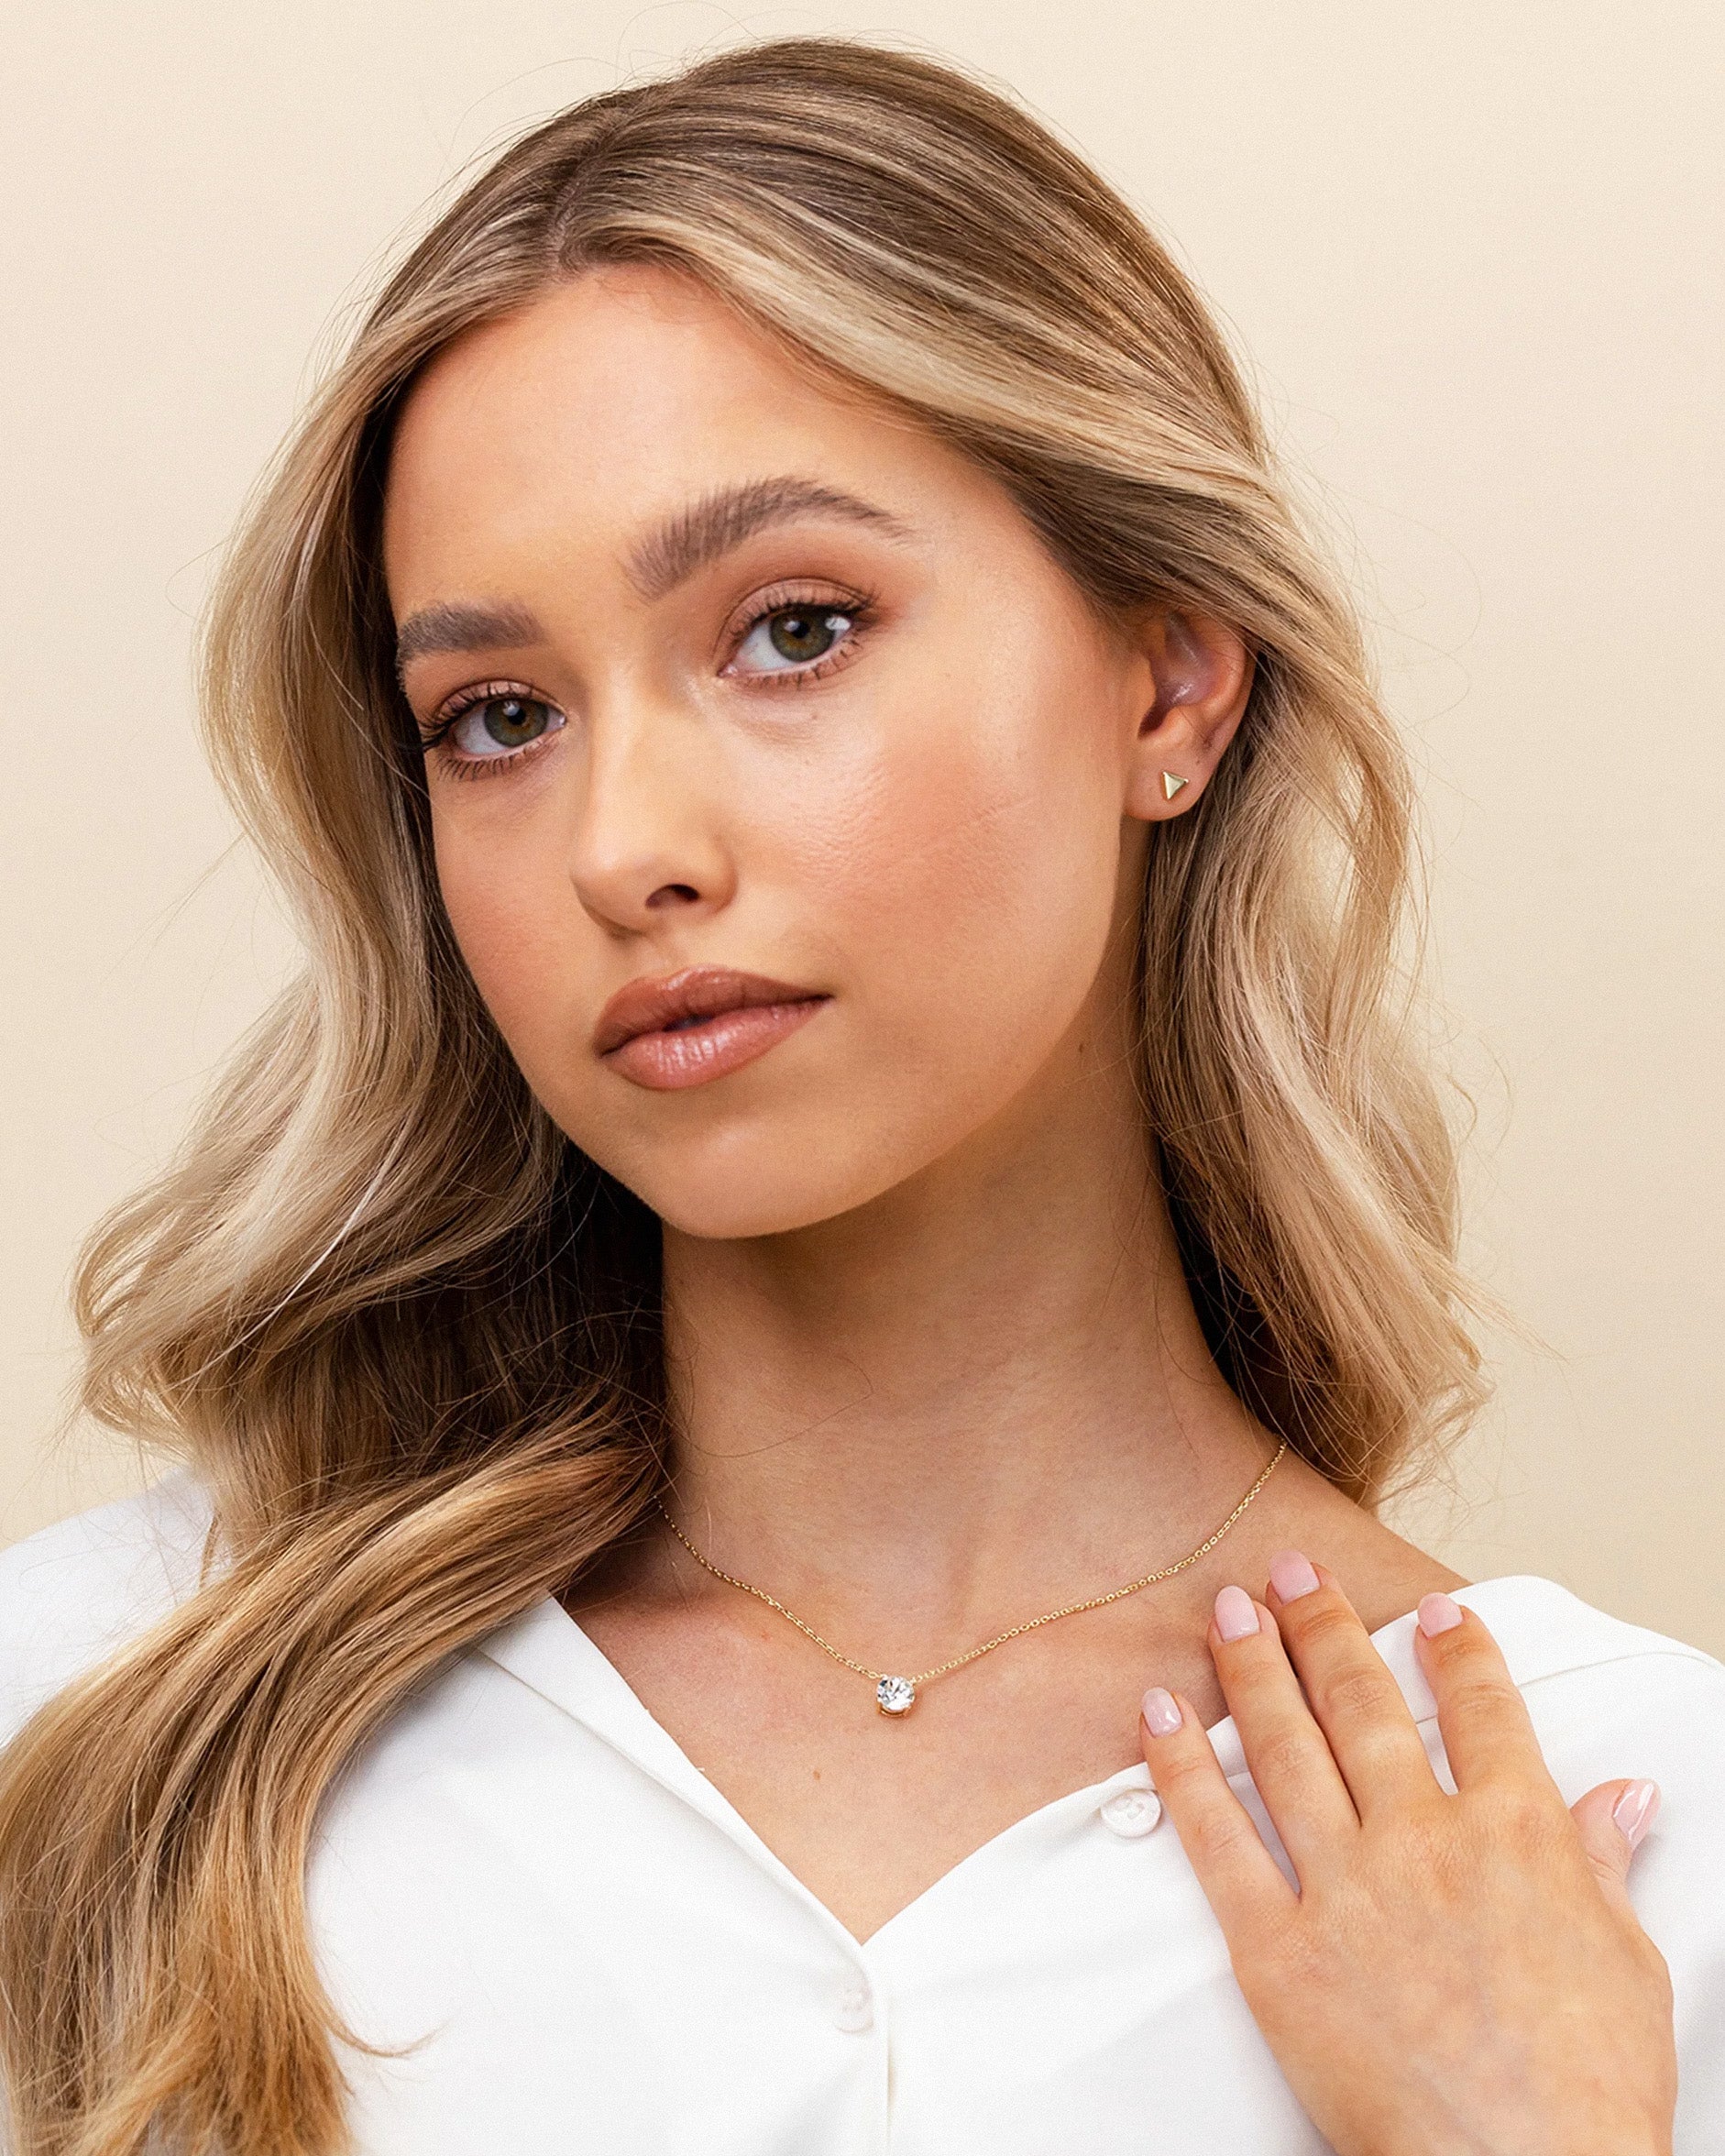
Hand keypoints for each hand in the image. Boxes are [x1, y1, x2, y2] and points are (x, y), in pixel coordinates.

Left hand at [1138, 1556, 1676, 2155]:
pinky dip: (1181, 1772)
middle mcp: (1424, 1842)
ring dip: (1252, 1669)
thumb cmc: (1586, 2093)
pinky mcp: (1279, 1952)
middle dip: (1326, 1627)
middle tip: (1292, 1573)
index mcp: (1517, 1836)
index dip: (1457, 1652)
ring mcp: (1347, 1891)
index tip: (1433, 1611)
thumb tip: (1622, 1797)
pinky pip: (1218, 1842)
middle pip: (1364, 1706)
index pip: (1482, 1712)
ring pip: (1286, 1749)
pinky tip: (1160, 1718)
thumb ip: (1603, 1865)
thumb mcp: (1625, 1965)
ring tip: (1228, 1610)